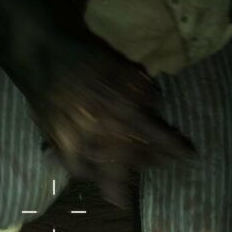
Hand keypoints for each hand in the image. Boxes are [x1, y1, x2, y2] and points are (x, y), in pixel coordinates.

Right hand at [34, 53, 194, 206]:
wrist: (42, 55)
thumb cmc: (86, 59)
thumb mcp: (121, 68)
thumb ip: (142, 91)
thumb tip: (156, 111)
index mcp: (120, 108)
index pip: (154, 135)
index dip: (173, 148)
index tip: (189, 156)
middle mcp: (101, 128)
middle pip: (134, 156)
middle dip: (151, 161)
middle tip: (162, 164)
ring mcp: (78, 139)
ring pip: (108, 168)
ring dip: (125, 173)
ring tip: (134, 177)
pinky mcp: (58, 143)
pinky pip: (78, 169)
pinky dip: (91, 174)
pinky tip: (97, 175)